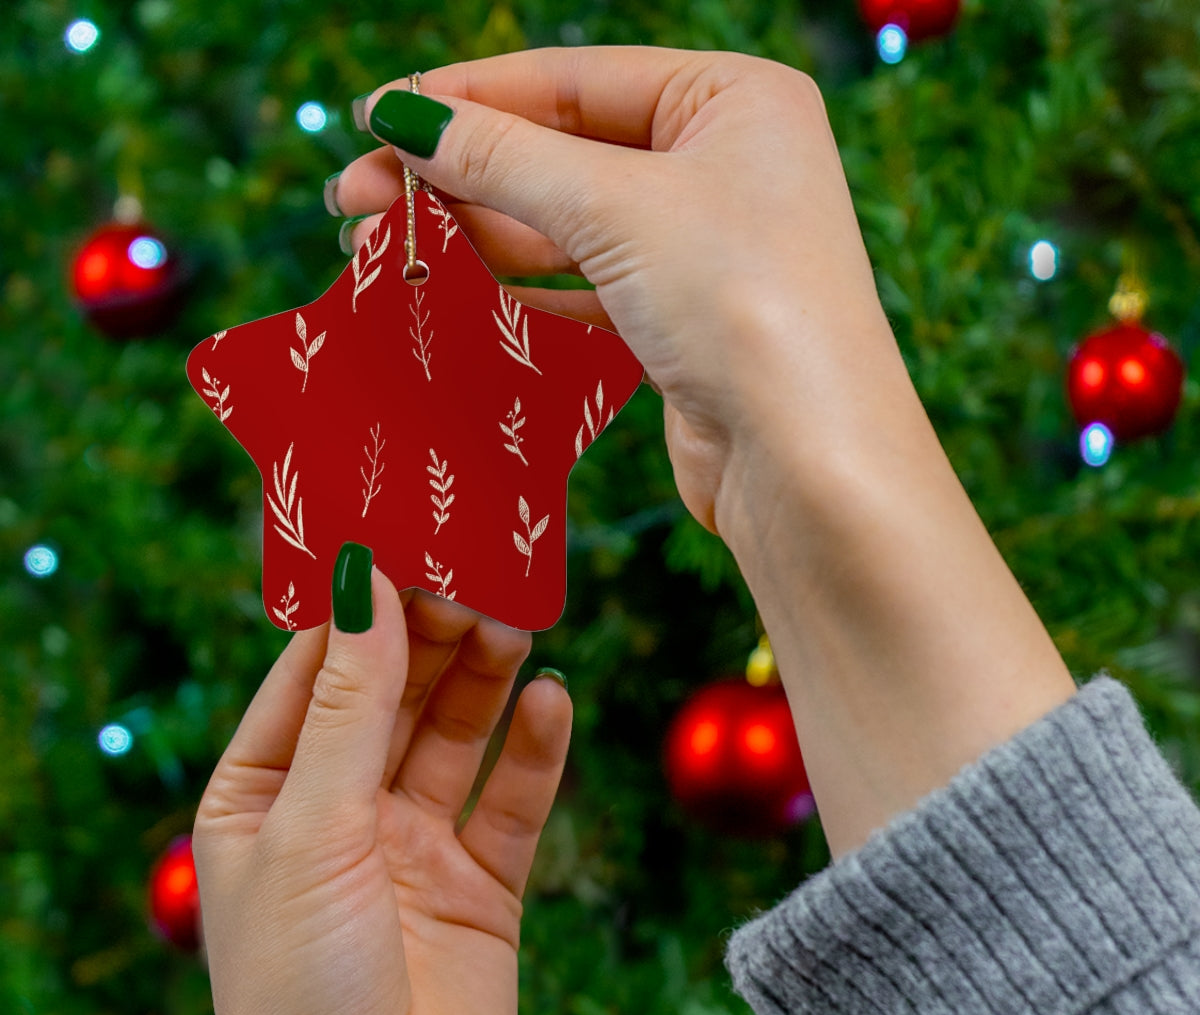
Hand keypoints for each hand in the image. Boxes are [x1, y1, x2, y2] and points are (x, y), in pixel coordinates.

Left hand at [193, 566, 571, 1014]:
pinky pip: (512, 801)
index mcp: (265, 796)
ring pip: (456, 735)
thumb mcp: (312, 829)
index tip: (404, 536)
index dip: (358, 606)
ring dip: (485, 679)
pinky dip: (535, 751)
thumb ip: (348, 706)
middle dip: (432, 634)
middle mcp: (339, 813)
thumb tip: (363, 583)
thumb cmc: (301, 994)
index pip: (313, 672)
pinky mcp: (481, 887)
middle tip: (479, 571)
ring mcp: (413, 848)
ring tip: (517, 621)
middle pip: (394, 694)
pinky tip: (554, 702)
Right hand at [333, 47, 907, 536]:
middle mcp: (723, 163)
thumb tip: (403, 116)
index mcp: (732, 98)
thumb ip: (504, 157)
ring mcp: (702, 246)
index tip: (374, 116)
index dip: (466, 96)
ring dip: (475, 233)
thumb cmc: (741, 304)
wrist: (807, 462)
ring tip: (380, 246)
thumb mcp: (616, 208)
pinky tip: (451, 288)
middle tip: (353, 197)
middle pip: (560, 150)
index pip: (572, 79)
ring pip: (565, 223)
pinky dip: (518, 285)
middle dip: (457, 172)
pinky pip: (583, 284)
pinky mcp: (681, 320)